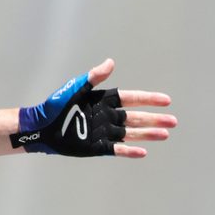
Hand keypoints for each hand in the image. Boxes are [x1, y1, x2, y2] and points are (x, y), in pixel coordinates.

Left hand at [12, 59, 175, 158]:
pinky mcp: (96, 147)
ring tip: (165, 134)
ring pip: (131, 133)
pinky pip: (116, 149)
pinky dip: (129, 150)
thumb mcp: (75, 89)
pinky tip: (143, 152)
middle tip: (173, 122)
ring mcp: (104, 132)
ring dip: (148, 134)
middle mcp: (108, 116)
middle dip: (154, 119)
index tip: (166, 101)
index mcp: (105, 101)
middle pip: (136, 117)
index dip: (149, 99)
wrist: (41, 128)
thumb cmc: (56, 106)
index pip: (132, 99)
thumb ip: (94, 77)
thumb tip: (110, 62)